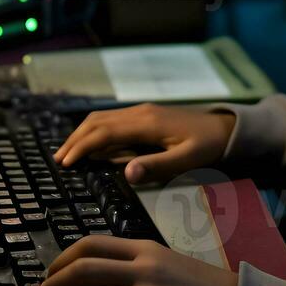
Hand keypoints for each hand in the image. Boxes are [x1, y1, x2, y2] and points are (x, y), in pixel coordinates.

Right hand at [54, 104, 235, 185]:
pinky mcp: (145, 114)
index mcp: (147, 123)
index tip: (66, 163)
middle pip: (97, 122)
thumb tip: (127, 173)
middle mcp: (140, 112)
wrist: (226, 128)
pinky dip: (95, 131)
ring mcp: (142, 111)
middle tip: (58, 160)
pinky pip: (113, 120)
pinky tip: (92, 145)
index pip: (104, 134)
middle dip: (75, 140)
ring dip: (82, 134)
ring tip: (68, 153)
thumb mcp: (188, 160)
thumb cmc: (209, 146)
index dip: (82, 147)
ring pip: (102, 119)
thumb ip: (158, 167)